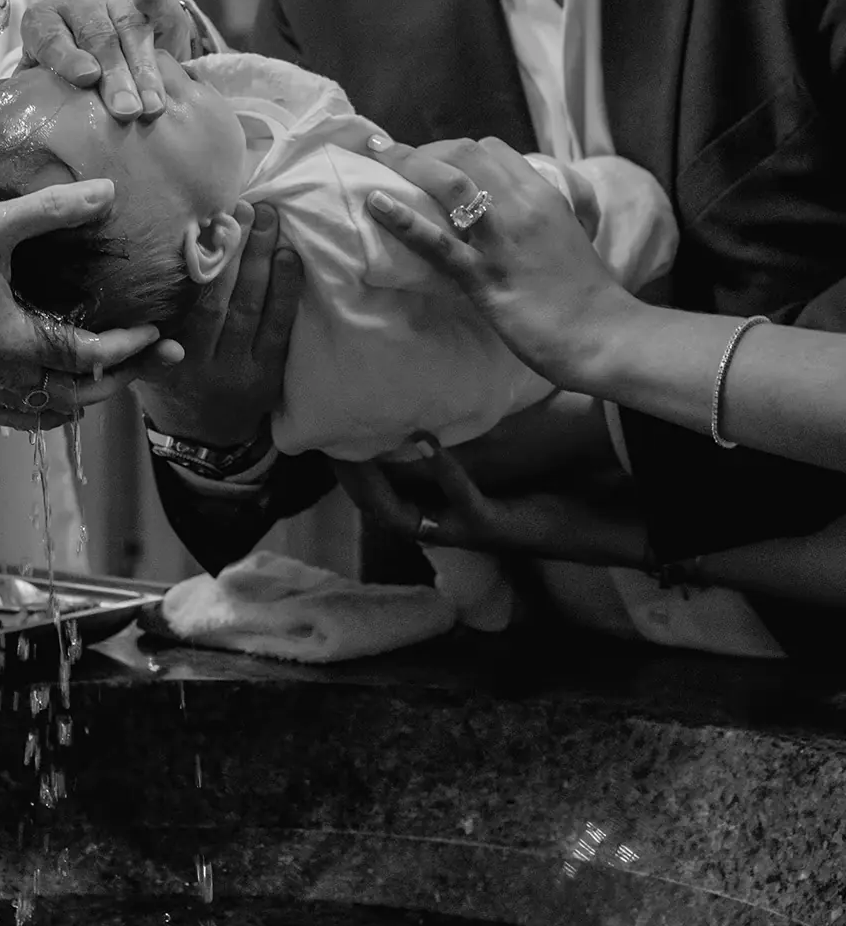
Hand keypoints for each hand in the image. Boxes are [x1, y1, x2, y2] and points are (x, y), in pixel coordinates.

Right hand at [0, 179, 181, 430]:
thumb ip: (51, 209)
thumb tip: (107, 192)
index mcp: (15, 345)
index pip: (92, 357)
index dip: (130, 346)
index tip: (156, 330)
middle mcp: (0, 379)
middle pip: (78, 394)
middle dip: (124, 377)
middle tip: (160, 358)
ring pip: (45, 412)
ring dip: (86, 396)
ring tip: (118, 378)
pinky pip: (8, 417)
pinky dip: (42, 413)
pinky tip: (54, 405)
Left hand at [19, 0, 194, 120]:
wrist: (108, 36)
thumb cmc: (70, 67)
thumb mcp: (45, 77)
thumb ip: (23, 93)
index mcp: (43, 20)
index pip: (50, 37)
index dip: (67, 57)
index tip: (86, 78)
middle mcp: (76, 2)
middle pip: (96, 37)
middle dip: (114, 76)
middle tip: (125, 111)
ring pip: (129, 29)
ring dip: (143, 70)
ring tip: (152, 106)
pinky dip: (156, 5)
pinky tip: (163, 19)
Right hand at [136, 201, 301, 444]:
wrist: (204, 440)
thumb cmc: (169, 387)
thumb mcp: (141, 366)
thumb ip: (140, 332)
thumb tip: (136, 271)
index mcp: (170, 360)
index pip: (186, 306)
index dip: (198, 265)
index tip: (203, 226)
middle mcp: (205, 366)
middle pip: (222, 301)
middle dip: (235, 251)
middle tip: (245, 206)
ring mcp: (240, 371)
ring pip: (252, 310)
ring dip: (262, 260)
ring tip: (269, 219)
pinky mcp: (269, 376)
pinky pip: (279, 329)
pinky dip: (286, 292)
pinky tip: (289, 258)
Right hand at [333, 441, 616, 562]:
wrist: (601, 522)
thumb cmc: (548, 485)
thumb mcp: (492, 456)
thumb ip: (458, 436)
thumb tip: (427, 397)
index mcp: (439, 507)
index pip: (377, 491)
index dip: (347, 466)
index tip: (325, 429)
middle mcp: (445, 523)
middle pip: (378, 507)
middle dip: (350, 475)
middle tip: (327, 439)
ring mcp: (469, 528)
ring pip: (404, 516)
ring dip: (379, 480)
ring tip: (360, 445)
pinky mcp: (498, 528)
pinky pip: (461, 504)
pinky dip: (443, 472)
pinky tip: (427, 442)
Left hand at [363, 135, 635, 391]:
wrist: (605, 334)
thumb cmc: (584, 292)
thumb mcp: (565, 235)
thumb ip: (537, 215)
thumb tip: (504, 209)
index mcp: (542, 194)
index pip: (491, 149)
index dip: (453, 148)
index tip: (430, 159)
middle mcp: (521, 207)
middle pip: (464, 153)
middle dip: (423, 149)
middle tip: (393, 158)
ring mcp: (502, 241)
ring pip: (451, 182)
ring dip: (408, 164)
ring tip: (378, 158)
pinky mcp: (485, 278)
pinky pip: (438, 243)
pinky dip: (403, 219)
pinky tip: (376, 204)